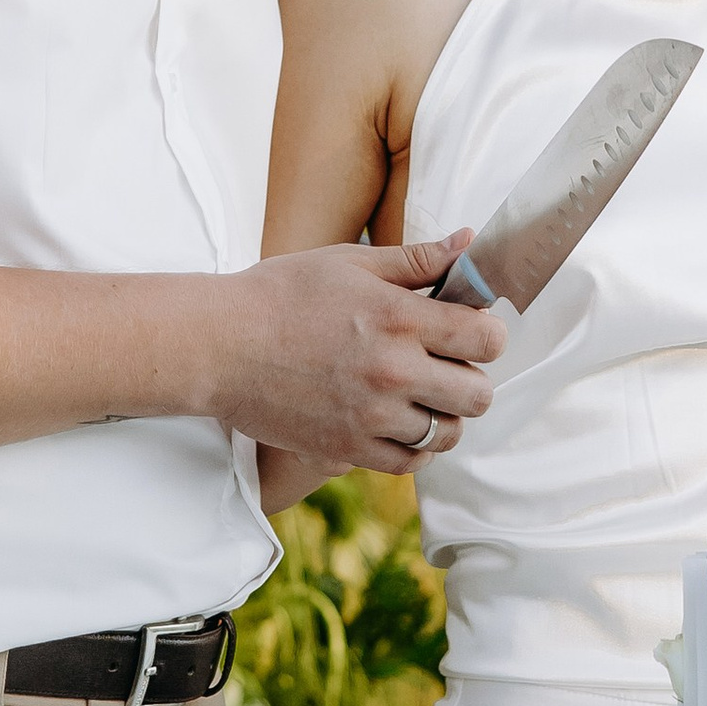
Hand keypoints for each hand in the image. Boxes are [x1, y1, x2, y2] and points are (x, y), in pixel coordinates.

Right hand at [209, 232, 506, 475]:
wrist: (219, 345)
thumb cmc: (280, 294)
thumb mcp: (350, 263)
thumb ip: (416, 259)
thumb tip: (469, 243)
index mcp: (398, 318)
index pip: (486, 339)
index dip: (488, 333)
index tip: (470, 330)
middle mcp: (392, 371)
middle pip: (478, 395)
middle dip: (472, 378)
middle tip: (448, 366)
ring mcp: (370, 417)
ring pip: (448, 434)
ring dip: (445, 416)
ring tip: (423, 397)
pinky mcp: (347, 449)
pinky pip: (410, 463)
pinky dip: (415, 447)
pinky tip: (400, 424)